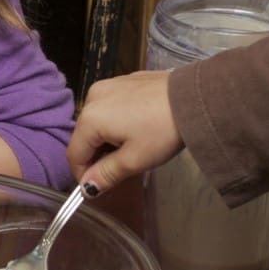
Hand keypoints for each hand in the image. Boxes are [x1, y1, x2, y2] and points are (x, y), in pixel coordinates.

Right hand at [67, 71, 183, 194]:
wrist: (194, 97)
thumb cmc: (162, 131)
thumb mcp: (134, 160)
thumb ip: (106, 175)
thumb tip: (87, 189)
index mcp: (90, 118)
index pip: (74, 154)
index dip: (83, 175)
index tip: (100, 188)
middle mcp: (92, 97)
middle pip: (84, 135)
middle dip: (97, 156)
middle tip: (120, 170)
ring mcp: (108, 85)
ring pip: (97, 120)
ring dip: (107, 139)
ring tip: (132, 149)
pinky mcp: (124, 80)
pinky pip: (110, 106)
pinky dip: (117, 121)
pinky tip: (138, 128)